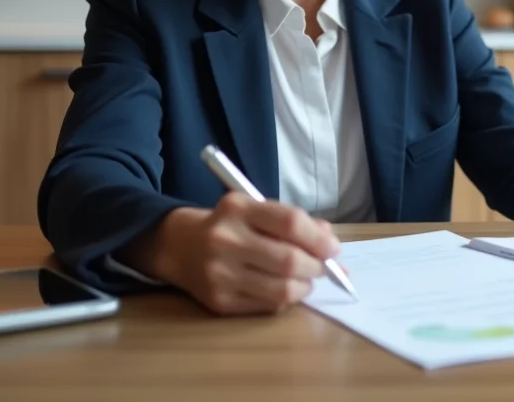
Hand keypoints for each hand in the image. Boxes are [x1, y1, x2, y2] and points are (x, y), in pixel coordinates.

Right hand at [157, 194, 341, 315]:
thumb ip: (293, 220)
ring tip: (306, 280)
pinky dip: (284, 299)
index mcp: (238, 208)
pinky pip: (267, 306)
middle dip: (316, 267)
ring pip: (281, 290)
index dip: (319, 238)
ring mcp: (220, 274)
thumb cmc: (230, 225)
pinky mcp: (219, 302)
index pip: (290, 222)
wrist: (181, 247)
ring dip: (304, 287)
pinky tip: (283, 289)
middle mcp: (225, 240)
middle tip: (322, 267)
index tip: (333, 248)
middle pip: (289, 260)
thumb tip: (330, 242)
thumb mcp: (256, 209)